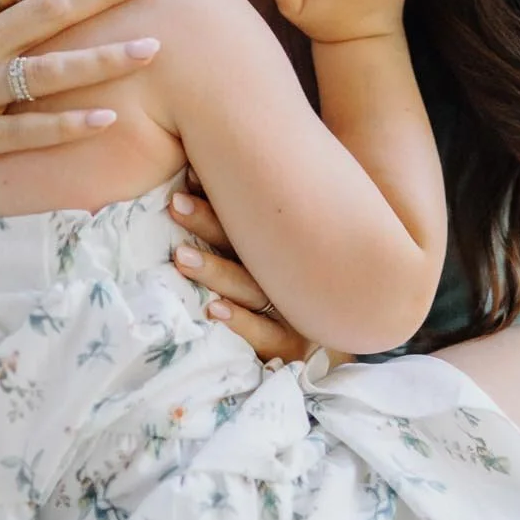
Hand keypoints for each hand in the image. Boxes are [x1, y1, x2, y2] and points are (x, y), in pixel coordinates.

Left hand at [169, 179, 312, 364]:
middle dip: (209, 223)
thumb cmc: (293, 284)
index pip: (250, 217)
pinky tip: (214, 308)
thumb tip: (191, 174)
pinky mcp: (289, 345)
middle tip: (176, 205)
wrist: (344, 327)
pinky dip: (240, 322)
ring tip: (181, 257)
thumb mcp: (273, 245)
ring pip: (250, 287)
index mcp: (284, 246)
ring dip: (215, 271)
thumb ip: (239, 214)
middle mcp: (290, 273)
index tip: (186, 177)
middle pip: (249, 246)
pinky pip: (264, 334)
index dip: (217, 197)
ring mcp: (292, 310)